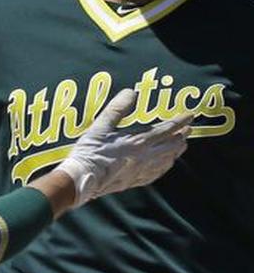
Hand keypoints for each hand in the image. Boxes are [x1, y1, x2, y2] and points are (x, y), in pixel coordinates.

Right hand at [57, 89, 191, 207]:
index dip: (180, 121)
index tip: (190, 115)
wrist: (83, 178)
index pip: (167, 129)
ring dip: (176, 150)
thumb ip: (117, 108)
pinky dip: (166, 166)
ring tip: (181, 145)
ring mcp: (141, 170)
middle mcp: (145, 156)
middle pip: (172, 145)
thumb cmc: (90, 152)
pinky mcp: (135, 180)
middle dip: (182, 136)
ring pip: (167, 160)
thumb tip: (130, 92)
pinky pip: (157, 173)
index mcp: (139, 141)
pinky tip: (165, 165)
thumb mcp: (100, 126)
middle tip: (188, 129)